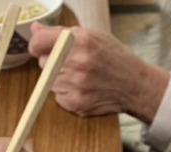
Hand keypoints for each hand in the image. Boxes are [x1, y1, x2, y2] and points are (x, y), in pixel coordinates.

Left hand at [28, 23, 170, 123]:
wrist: (135, 85)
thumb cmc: (114, 58)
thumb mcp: (91, 35)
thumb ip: (60, 32)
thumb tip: (34, 29)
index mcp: (79, 41)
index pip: (38, 43)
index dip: (38, 45)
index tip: (42, 47)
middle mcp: (77, 63)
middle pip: (44, 63)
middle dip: (54, 62)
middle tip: (75, 63)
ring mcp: (76, 85)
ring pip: (49, 82)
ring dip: (60, 79)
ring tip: (82, 76)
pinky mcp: (76, 103)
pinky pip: (58, 98)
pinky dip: (67, 94)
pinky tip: (84, 89)